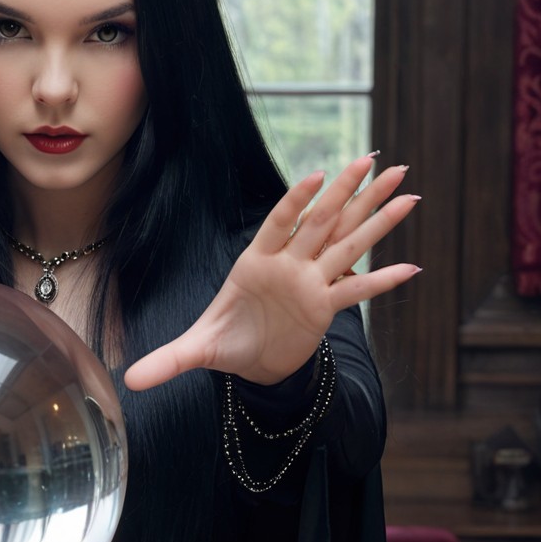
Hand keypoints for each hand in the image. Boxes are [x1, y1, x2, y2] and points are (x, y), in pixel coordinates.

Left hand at [123, 155, 420, 389]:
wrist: (248, 363)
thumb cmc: (224, 343)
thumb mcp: (195, 352)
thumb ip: (167, 362)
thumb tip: (128, 381)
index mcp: (256, 263)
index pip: (278, 225)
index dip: (296, 201)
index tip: (316, 175)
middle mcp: (288, 266)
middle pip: (322, 222)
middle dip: (347, 192)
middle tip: (375, 159)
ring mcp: (311, 283)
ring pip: (347, 244)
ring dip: (376, 219)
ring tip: (406, 189)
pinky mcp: (326, 306)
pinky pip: (359, 292)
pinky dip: (383, 281)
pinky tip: (412, 266)